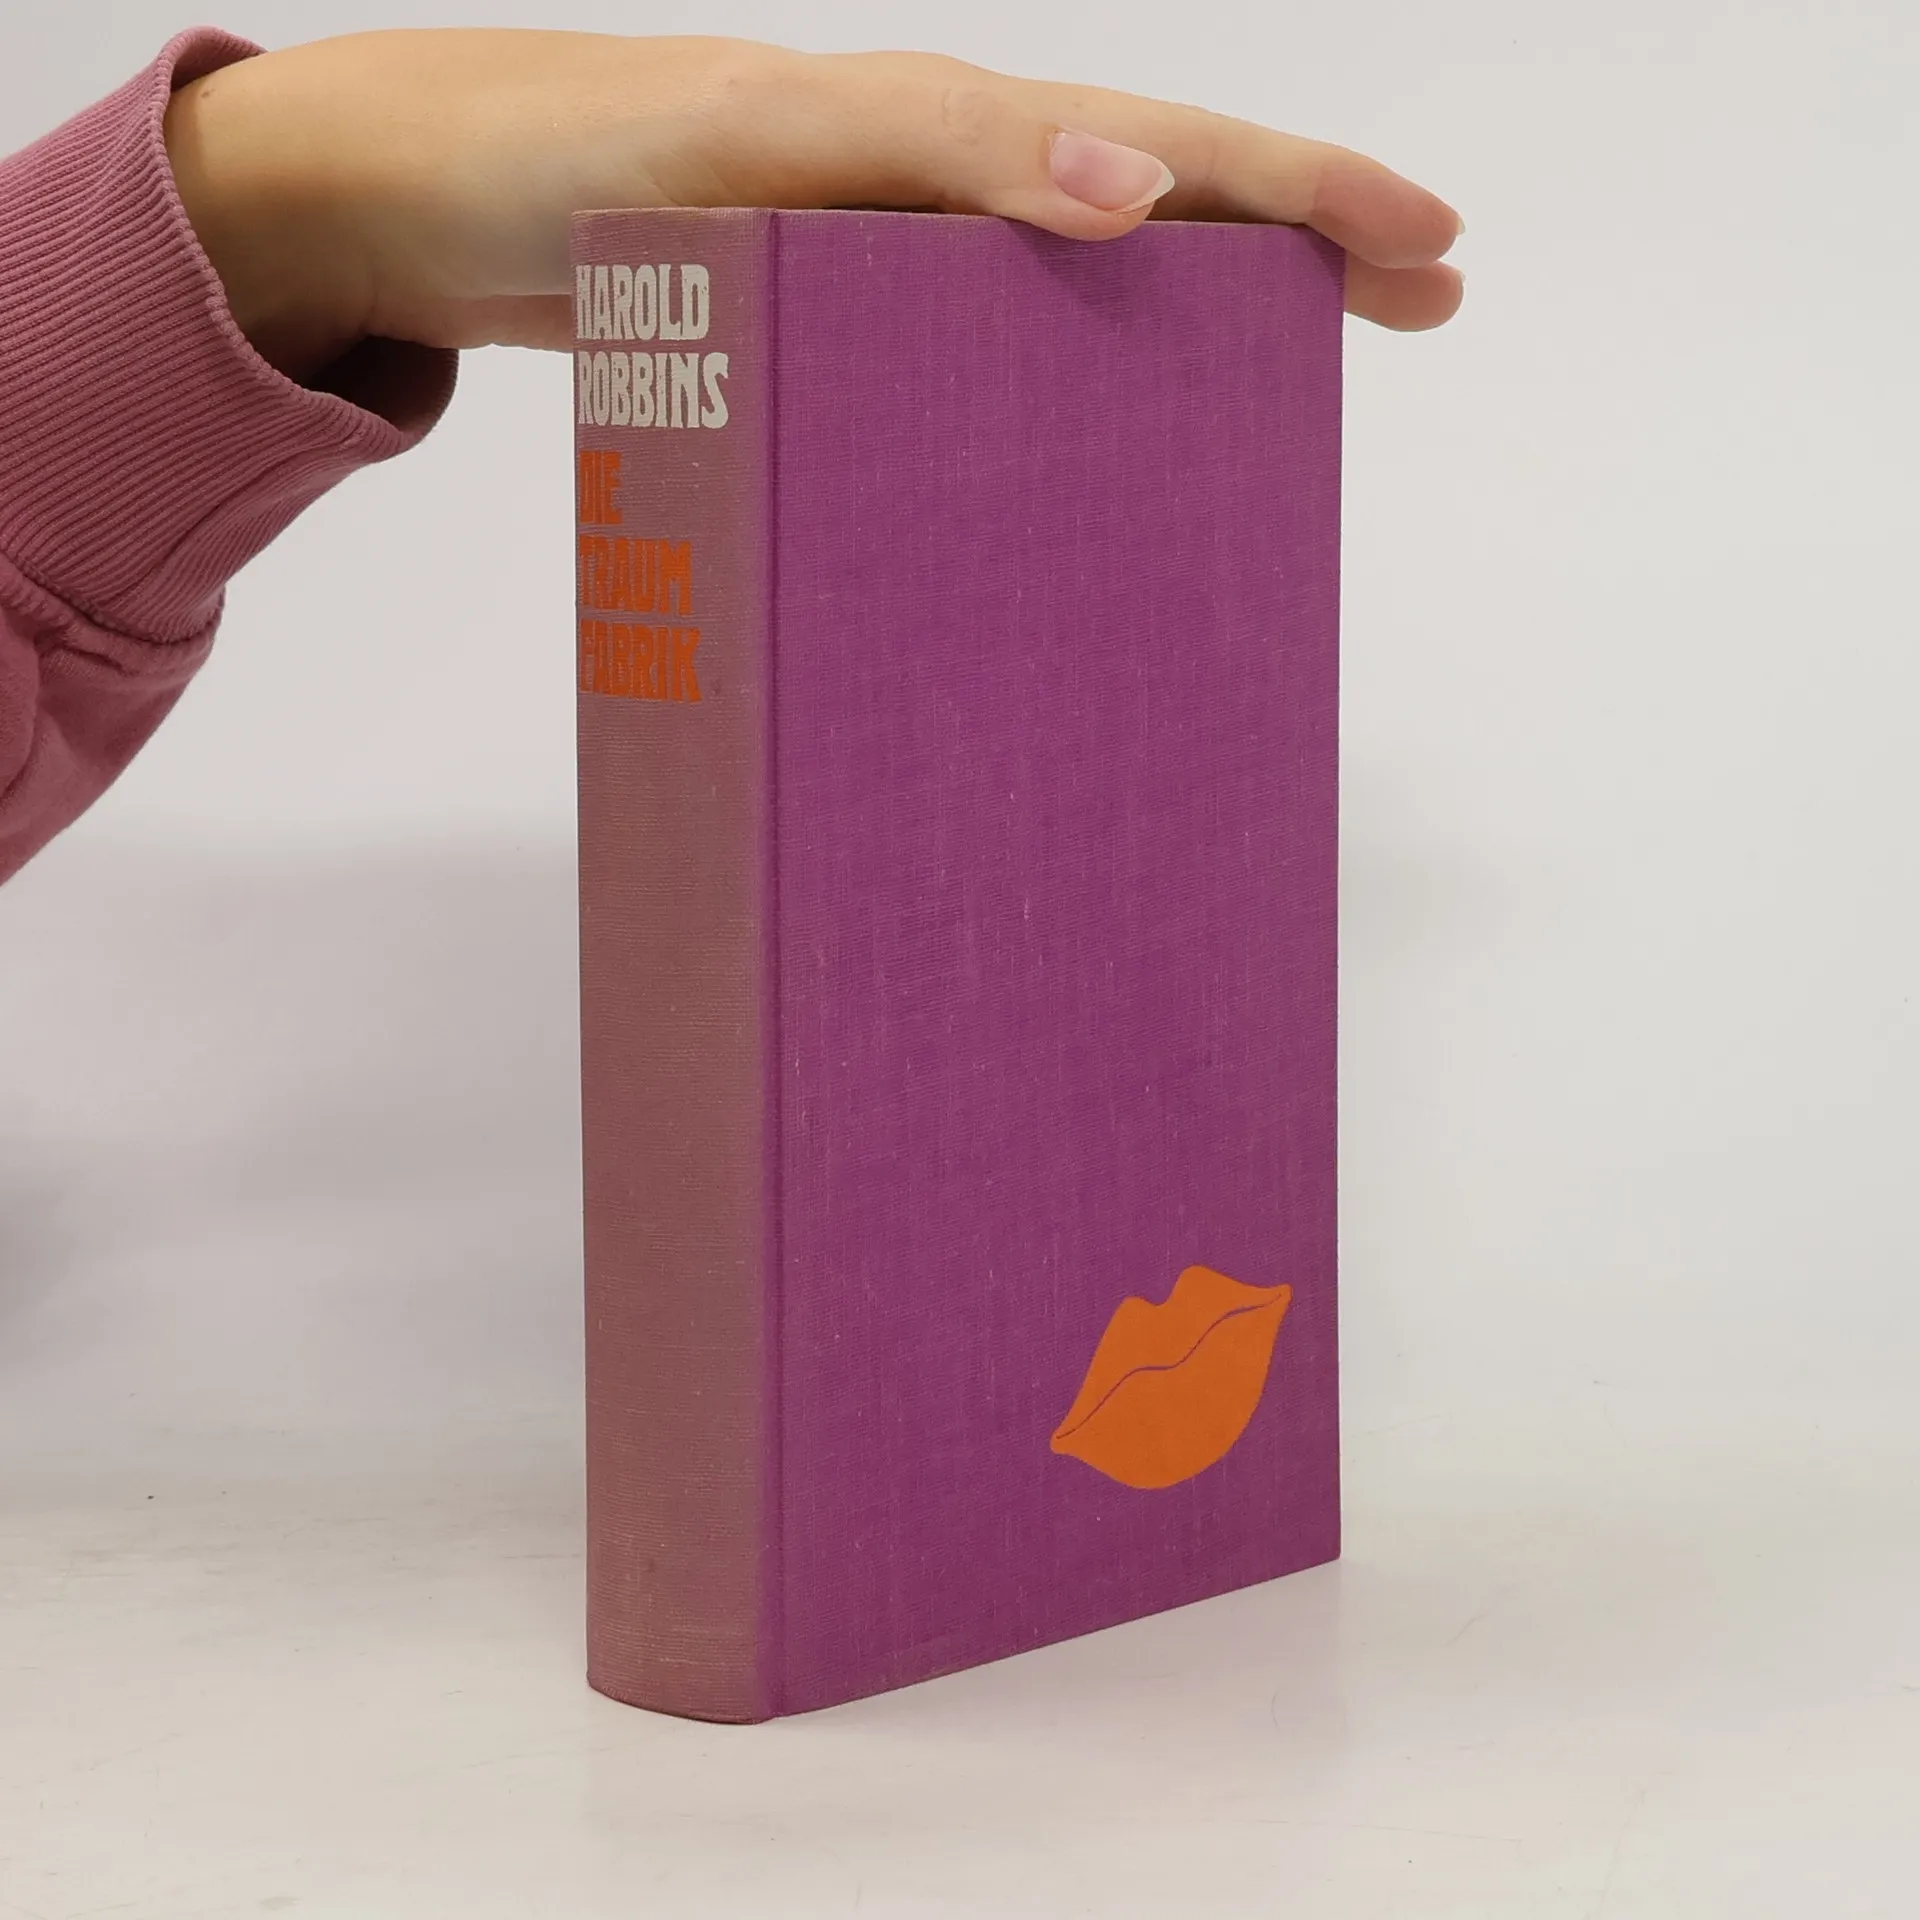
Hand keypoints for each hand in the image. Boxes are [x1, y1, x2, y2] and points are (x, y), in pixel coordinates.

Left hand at [163, 30, 1464, 385]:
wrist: (414, 201)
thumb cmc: (566, 153)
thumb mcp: (758, 137)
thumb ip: (931, 151)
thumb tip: (1123, 195)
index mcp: (943, 135)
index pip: (1170, 152)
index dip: (1306, 196)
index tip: (1430, 252)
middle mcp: (931, 194)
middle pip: (1158, 210)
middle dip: (1296, 250)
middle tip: (1422, 306)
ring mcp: (881, 268)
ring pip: (1079, 291)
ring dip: (1191, 328)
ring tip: (1283, 393)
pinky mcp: (820, 336)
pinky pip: (973, 364)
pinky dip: (1054, 397)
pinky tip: (1082, 448)